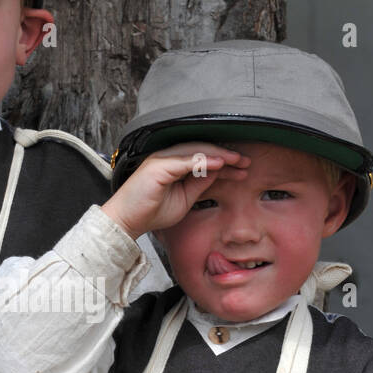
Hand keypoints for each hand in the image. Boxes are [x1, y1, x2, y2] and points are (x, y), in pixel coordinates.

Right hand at [101, 143, 249, 239]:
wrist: (126, 221)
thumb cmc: (150, 212)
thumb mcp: (184, 199)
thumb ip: (199, 184)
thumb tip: (218, 173)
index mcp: (174, 164)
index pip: (204, 158)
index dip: (224, 162)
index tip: (242, 168)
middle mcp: (168, 157)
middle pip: (202, 150)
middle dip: (226, 156)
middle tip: (246, 162)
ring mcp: (162, 159)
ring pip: (196, 151)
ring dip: (219, 155)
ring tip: (237, 161)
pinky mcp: (158, 166)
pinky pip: (185, 161)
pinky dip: (204, 161)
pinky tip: (220, 164)